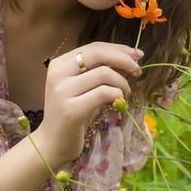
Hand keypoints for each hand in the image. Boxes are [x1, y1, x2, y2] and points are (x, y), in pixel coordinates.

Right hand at [34, 42, 142, 166]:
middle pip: (98, 54)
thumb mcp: (83, 87)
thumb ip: (99, 71)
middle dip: (124, 59)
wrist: (52, 143)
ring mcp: (62, 92)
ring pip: (104, 74)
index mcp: (59, 64)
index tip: (137, 55)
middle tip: (138, 70)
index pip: (94, 47)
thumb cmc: (71, 113)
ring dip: (122, 82)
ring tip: (126, 92)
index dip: (119, 49)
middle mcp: (57, 74)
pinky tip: (119, 101)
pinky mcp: (71, 110)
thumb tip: (128, 58)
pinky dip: (117, 94)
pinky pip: (103, 93)